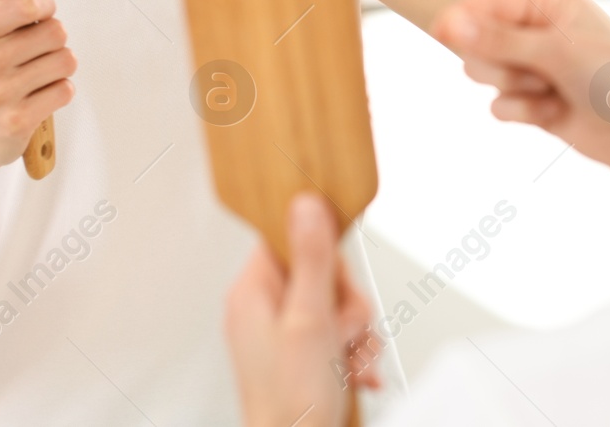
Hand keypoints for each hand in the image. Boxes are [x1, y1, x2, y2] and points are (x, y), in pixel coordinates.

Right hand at [0, 0, 76, 180]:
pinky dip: (58, 92)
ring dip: (58, 67)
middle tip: (36, 50)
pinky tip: (38, 95)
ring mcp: (1, 94)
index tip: (39, 12)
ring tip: (37, 74)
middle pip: (56, 31)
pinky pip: (65, 91)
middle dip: (53, 39)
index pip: (28, 2)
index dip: (44, 5)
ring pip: (66, 60)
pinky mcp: (18, 121)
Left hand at [226, 193, 381, 426]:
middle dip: (348, 306)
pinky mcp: (305, 358)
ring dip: (356, 335)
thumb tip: (306, 204)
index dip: (322, 255)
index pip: (289, 239)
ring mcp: (285, 336)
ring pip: (338, 307)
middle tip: (342, 332)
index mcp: (253, 293)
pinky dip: (354, 354)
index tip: (336, 277)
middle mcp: (265, 311)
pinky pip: (340, 335)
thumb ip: (312, 261)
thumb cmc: (290, 406)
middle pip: (323, 275)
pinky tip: (354, 374)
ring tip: (348, 361)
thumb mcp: (309, 322)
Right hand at [430, 0, 609, 225]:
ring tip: (550, 92)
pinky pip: (502, 107)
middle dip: (500, 63)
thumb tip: (450, 23)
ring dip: (515, 89)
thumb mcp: (555, 51)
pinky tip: (555, 114)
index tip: (441, 29)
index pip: (491, 2)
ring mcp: (538, 72)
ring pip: (488, 77)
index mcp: (551, 5)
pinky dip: (524, 113)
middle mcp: (542, 35)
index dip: (465, 16)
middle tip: (534, 71)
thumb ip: (498, 39)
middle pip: (481, 43)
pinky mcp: (537, 106)